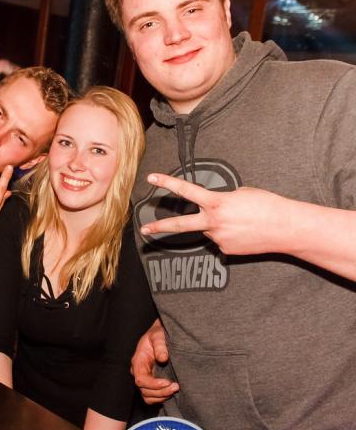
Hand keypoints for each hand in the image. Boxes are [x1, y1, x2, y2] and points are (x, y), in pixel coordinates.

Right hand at [131, 319, 178, 404]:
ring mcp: (144, 378)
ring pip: (147, 396)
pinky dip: (161, 397)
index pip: (140, 379)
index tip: (168, 382)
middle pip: (144, 390)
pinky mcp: (150, 382)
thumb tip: (162, 358)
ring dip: (161, 396)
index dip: (153, 384)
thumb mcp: (158, 336)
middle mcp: (138, 372)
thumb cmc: (157, 334)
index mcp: (138, 361)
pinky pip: (152, 397)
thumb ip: (160, 346)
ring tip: (175, 389)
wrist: (159, 336)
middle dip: (161, 391)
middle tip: (176, 386)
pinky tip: (171, 391)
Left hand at [140, 173, 288, 254]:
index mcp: (216, 202)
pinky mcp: (226, 250)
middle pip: (181, 225)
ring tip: (241, 222)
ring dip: (218, 224)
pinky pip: (221, 239)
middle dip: (160, 228)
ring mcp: (218, 238)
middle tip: (144, 230)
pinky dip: (229, 234)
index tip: (152, 178)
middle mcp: (213, 222)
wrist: (286, 228)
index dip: (167, 183)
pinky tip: (245, 232)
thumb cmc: (266, 205)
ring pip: (208, 230)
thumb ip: (220, 201)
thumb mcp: (240, 193)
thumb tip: (212, 212)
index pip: (186, 190)